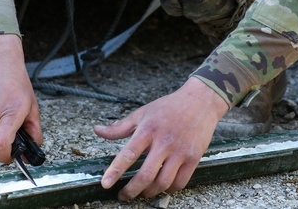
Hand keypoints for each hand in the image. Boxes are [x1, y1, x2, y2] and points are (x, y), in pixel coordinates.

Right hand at [0, 34, 42, 163]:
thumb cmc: (16, 80)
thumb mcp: (32, 105)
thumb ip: (34, 130)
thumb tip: (32, 151)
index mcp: (10, 111)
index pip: (1, 145)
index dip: (6, 157)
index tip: (12, 156)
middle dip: (0, 147)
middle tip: (10, 136)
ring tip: (1, 116)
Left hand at [95, 77, 228, 199]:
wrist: (200, 101)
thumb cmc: (169, 107)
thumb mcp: (142, 112)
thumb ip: (120, 127)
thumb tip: (97, 130)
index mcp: (148, 129)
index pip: (128, 153)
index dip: (115, 171)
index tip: (105, 184)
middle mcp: (164, 142)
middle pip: (146, 175)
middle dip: (131, 190)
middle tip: (123, 195)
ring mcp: (181, 151)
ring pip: (163, 182)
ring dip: (149, 192)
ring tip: (142, 191)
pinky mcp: (194, 158)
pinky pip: (180, 182)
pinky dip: (169, 189)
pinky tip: (162, 186)